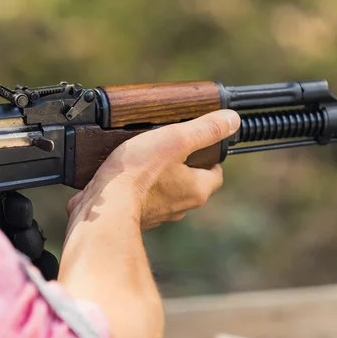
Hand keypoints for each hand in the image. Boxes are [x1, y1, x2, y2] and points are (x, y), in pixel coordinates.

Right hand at [67, 110, 240, 229]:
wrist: (105, 208)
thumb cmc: (138, 174)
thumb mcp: (176, 140)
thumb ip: (205, 129)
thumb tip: (232, 120)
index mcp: (196, 189)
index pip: (215, 173)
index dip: (210, 157)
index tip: (201, 145)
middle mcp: (181, 206)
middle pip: (190, 183)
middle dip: (182, 166)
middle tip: (169, 147)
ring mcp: (158, 214)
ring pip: (167, 192)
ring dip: (159, 179)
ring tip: (144, 159)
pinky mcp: (137, 217)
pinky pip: (143, 201)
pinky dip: (138, 189)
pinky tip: (125, 177)